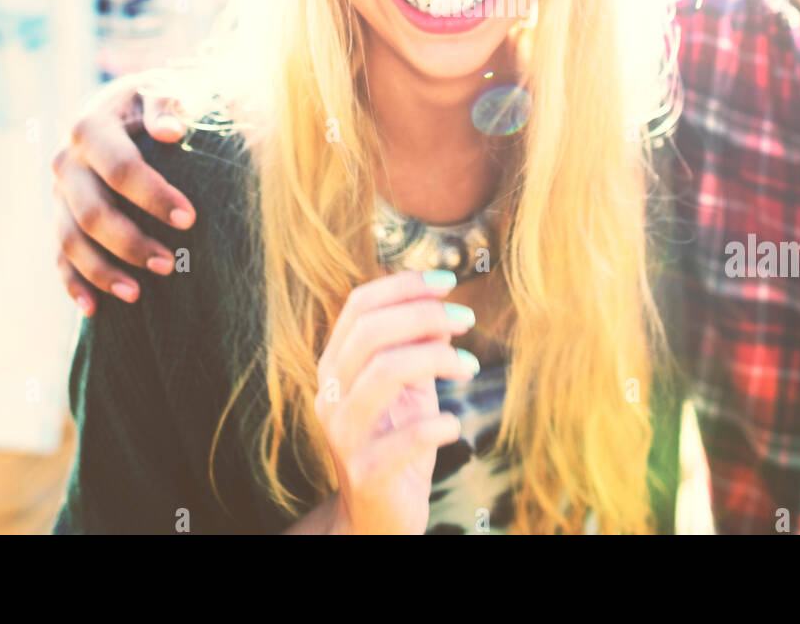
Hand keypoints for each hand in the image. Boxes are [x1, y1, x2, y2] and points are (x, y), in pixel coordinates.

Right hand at [52, 71, 196, 314]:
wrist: (121, 106)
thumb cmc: (152, 101)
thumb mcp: (160, 88)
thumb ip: (166, 104)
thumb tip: (172, 131)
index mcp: (90, 128)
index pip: (119, 169)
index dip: (152, 196)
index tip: (189, 219)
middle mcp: (67, 162)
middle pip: (92, 212)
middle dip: (130, 242)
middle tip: (170, 264)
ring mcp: (59, 194)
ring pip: (71, 241)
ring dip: (103, 271)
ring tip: (138, 295)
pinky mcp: (60, 217)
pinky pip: (60, 256)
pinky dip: (74, 283)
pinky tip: (94, 309)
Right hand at [314, 270, 478, 534]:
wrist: (378, 517)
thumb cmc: (396, 441)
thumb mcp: (407, 386)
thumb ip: (417, 345)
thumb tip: (444, 307)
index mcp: (336, 365)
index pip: (358, 306)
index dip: (403, 285)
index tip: (447, 281)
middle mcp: (331, 394)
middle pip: (370, 332)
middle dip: (424, 315)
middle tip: (467, 319)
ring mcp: (344, 435)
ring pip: (383, 372)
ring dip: (436, 358)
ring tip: (469, 368)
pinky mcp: (367, 473)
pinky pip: (405, 438)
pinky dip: (439, 423)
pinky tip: (454, 424)